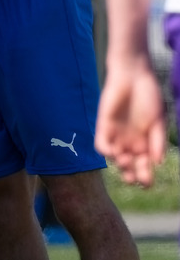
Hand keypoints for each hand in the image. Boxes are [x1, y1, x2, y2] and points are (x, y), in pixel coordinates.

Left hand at [95, 58, 165, 185]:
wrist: (134, 76)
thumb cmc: (149, 97)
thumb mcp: (158, 121)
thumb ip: (157, 142)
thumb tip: (158, 162)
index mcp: (145, 143)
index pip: (144, 165)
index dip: (145, 176)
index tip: (147, 183)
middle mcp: (130, 142)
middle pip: (129, 166)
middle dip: (132, 174)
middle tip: (136, 178)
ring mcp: (116, 135)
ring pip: (115, 157)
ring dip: (119, 163)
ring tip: (126, 161)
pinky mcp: (104, 126)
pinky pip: (101, 144)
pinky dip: (106, 151)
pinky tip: (113, 153)